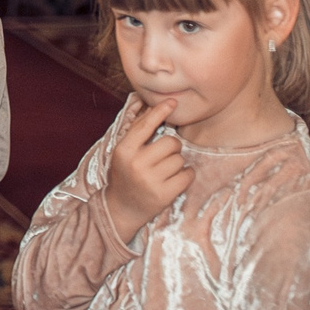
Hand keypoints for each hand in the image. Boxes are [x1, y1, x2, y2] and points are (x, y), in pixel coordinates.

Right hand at [106, 97, 191, 242]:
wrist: (122, 208)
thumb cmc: (125, 174)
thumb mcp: (123, 152)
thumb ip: (137, 131)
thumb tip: (150, 106)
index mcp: (124, 150)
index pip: (145, 126)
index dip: (160, 112)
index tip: (172, 101)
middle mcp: (137, 164)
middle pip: (171, 143)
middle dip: (171, 148)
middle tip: (162, 157)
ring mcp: (150, 180)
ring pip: (180, 159)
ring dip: (177, 164)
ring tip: (164, 172)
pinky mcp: (164, 194)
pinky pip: (188, 175)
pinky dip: (185, 175)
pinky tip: (174, 179)